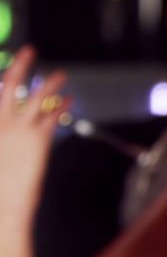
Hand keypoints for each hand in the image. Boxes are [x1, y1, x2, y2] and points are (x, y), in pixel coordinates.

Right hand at [0, 47, 67, 222]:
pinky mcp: (38, 139)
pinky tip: (69, 101)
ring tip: (61, 74)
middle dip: (20, 65)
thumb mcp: (0, 153)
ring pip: (37, 96)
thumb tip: (9, 130)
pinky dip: (62, 106)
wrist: (2, 205)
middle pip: (10, 85)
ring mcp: (19, 129)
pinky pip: (53, 116)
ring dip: (51, 83)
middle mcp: (1, 122)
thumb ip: (5, 136)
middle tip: (28, 51)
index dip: (8, 79)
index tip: (13, 69)